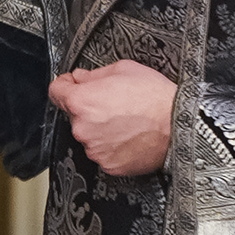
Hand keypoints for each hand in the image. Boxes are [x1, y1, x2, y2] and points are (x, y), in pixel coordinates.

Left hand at [49, 57, 176, 177]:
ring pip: (89, 135)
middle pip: (75, 115)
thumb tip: (80, 77)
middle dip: (89, 108)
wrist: (179, 127)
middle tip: (114, 103)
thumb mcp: (125, 70)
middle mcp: (82, 128)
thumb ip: (94, 74)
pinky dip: (112, 145)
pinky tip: (129, 135)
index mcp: (82, 101)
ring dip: (100, 128)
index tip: (70, 85)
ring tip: (126, 121)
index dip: (64, 86)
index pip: (56, 92)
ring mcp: (94, 149)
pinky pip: (103, 152)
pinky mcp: (107, 165)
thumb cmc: (156, 98)